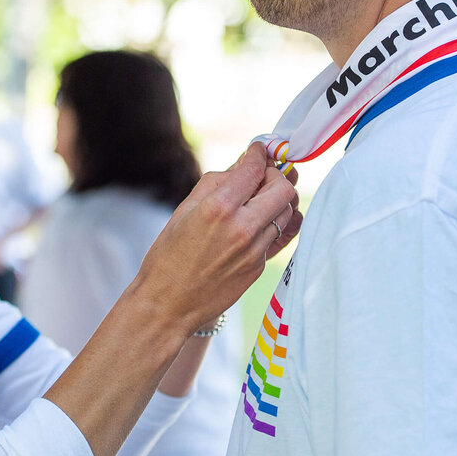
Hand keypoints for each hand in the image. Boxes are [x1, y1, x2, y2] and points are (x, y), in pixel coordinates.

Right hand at [135, 142, 300, 335]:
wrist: (168, 304)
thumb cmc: (169, 255)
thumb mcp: (185, 210)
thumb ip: (216, 182)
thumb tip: (241, 164)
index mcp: (219, 208)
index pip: (254, 169)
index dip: (259, 154)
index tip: (258, 151)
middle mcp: (242, 227)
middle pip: (283, 188)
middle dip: (275, 176)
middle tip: (263, 176)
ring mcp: (255, 249)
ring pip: (287, 212)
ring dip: (276, 200)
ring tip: (260, 199)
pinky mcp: (260, 266)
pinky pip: (278, 235)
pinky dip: (272, 223)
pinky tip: (259, 220)